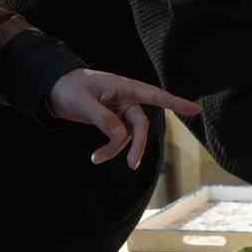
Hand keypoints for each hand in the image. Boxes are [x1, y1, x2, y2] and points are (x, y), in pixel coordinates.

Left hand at [47, 69, 202, 168]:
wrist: (55, 90)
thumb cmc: (69, 88)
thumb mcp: (83, 102)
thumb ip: (103, 119)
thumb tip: (121, 136)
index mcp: (123, 87)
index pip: (154, 95)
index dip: (175, 102)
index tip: (196, 109)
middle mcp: (126, 98)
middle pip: (141, 124)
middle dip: (138, 144)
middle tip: (132, 165)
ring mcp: (121, 110)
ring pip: (130, 135)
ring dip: (116, 149)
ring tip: (96, 158)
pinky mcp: (114, 121)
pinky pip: (119, 138)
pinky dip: (110, 148)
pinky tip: (97, 157)